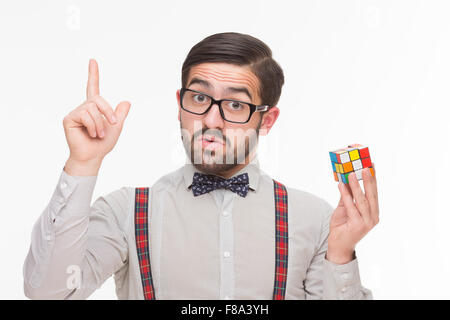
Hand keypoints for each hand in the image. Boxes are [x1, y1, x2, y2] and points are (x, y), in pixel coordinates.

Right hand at [62, 59, 130, 174]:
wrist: (94, 156)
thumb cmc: (103, 144)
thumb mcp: (116, 127)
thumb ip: (120, 114)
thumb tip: (127, 102)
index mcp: (94, 108)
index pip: (93, 87)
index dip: (93, 74)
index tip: (92, 61)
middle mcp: (83, 108)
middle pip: (98, 99)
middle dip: (108, 111)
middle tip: (112, 124)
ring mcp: (76, 112)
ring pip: (92, 108)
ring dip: (100, 123)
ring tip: (99, 134)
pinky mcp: (69, 119)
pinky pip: (85, 115)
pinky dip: (93, 126)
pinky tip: (91, 134)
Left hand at [326, 165, 378, 263]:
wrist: (338, 246)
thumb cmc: (342, 227)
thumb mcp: (345, 208)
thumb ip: (347, 196)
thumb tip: (346, 179)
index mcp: (373, 212)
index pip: (374, 192)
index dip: (373, 179)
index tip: (372, 166)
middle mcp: (373, 217)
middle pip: (371, 195)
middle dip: (369, 180)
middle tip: (365, 167)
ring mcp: (367, 222)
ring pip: (362, 200)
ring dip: (356, 186)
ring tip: (351, 174)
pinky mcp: (358, 225)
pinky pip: (351, 207)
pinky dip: (346, 195)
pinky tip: (341, 186)